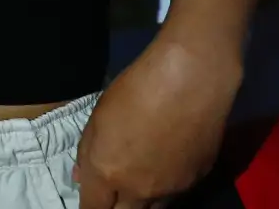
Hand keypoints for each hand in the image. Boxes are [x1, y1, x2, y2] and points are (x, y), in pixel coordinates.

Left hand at [74, 32, 240, 206]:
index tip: (89, 200)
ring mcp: (172, 190)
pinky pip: (174, 196)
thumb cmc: (135, 91)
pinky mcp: (196, 182)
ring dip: (139, 204)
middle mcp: (139, 190)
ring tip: (134, 186)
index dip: (88, 207)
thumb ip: (87, 153)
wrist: (190, 82)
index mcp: (108, 173)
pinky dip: (163, 191)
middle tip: (110, 194)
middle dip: (113, 208)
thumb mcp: (97, 117)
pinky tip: (162, 170)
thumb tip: (82, 178)